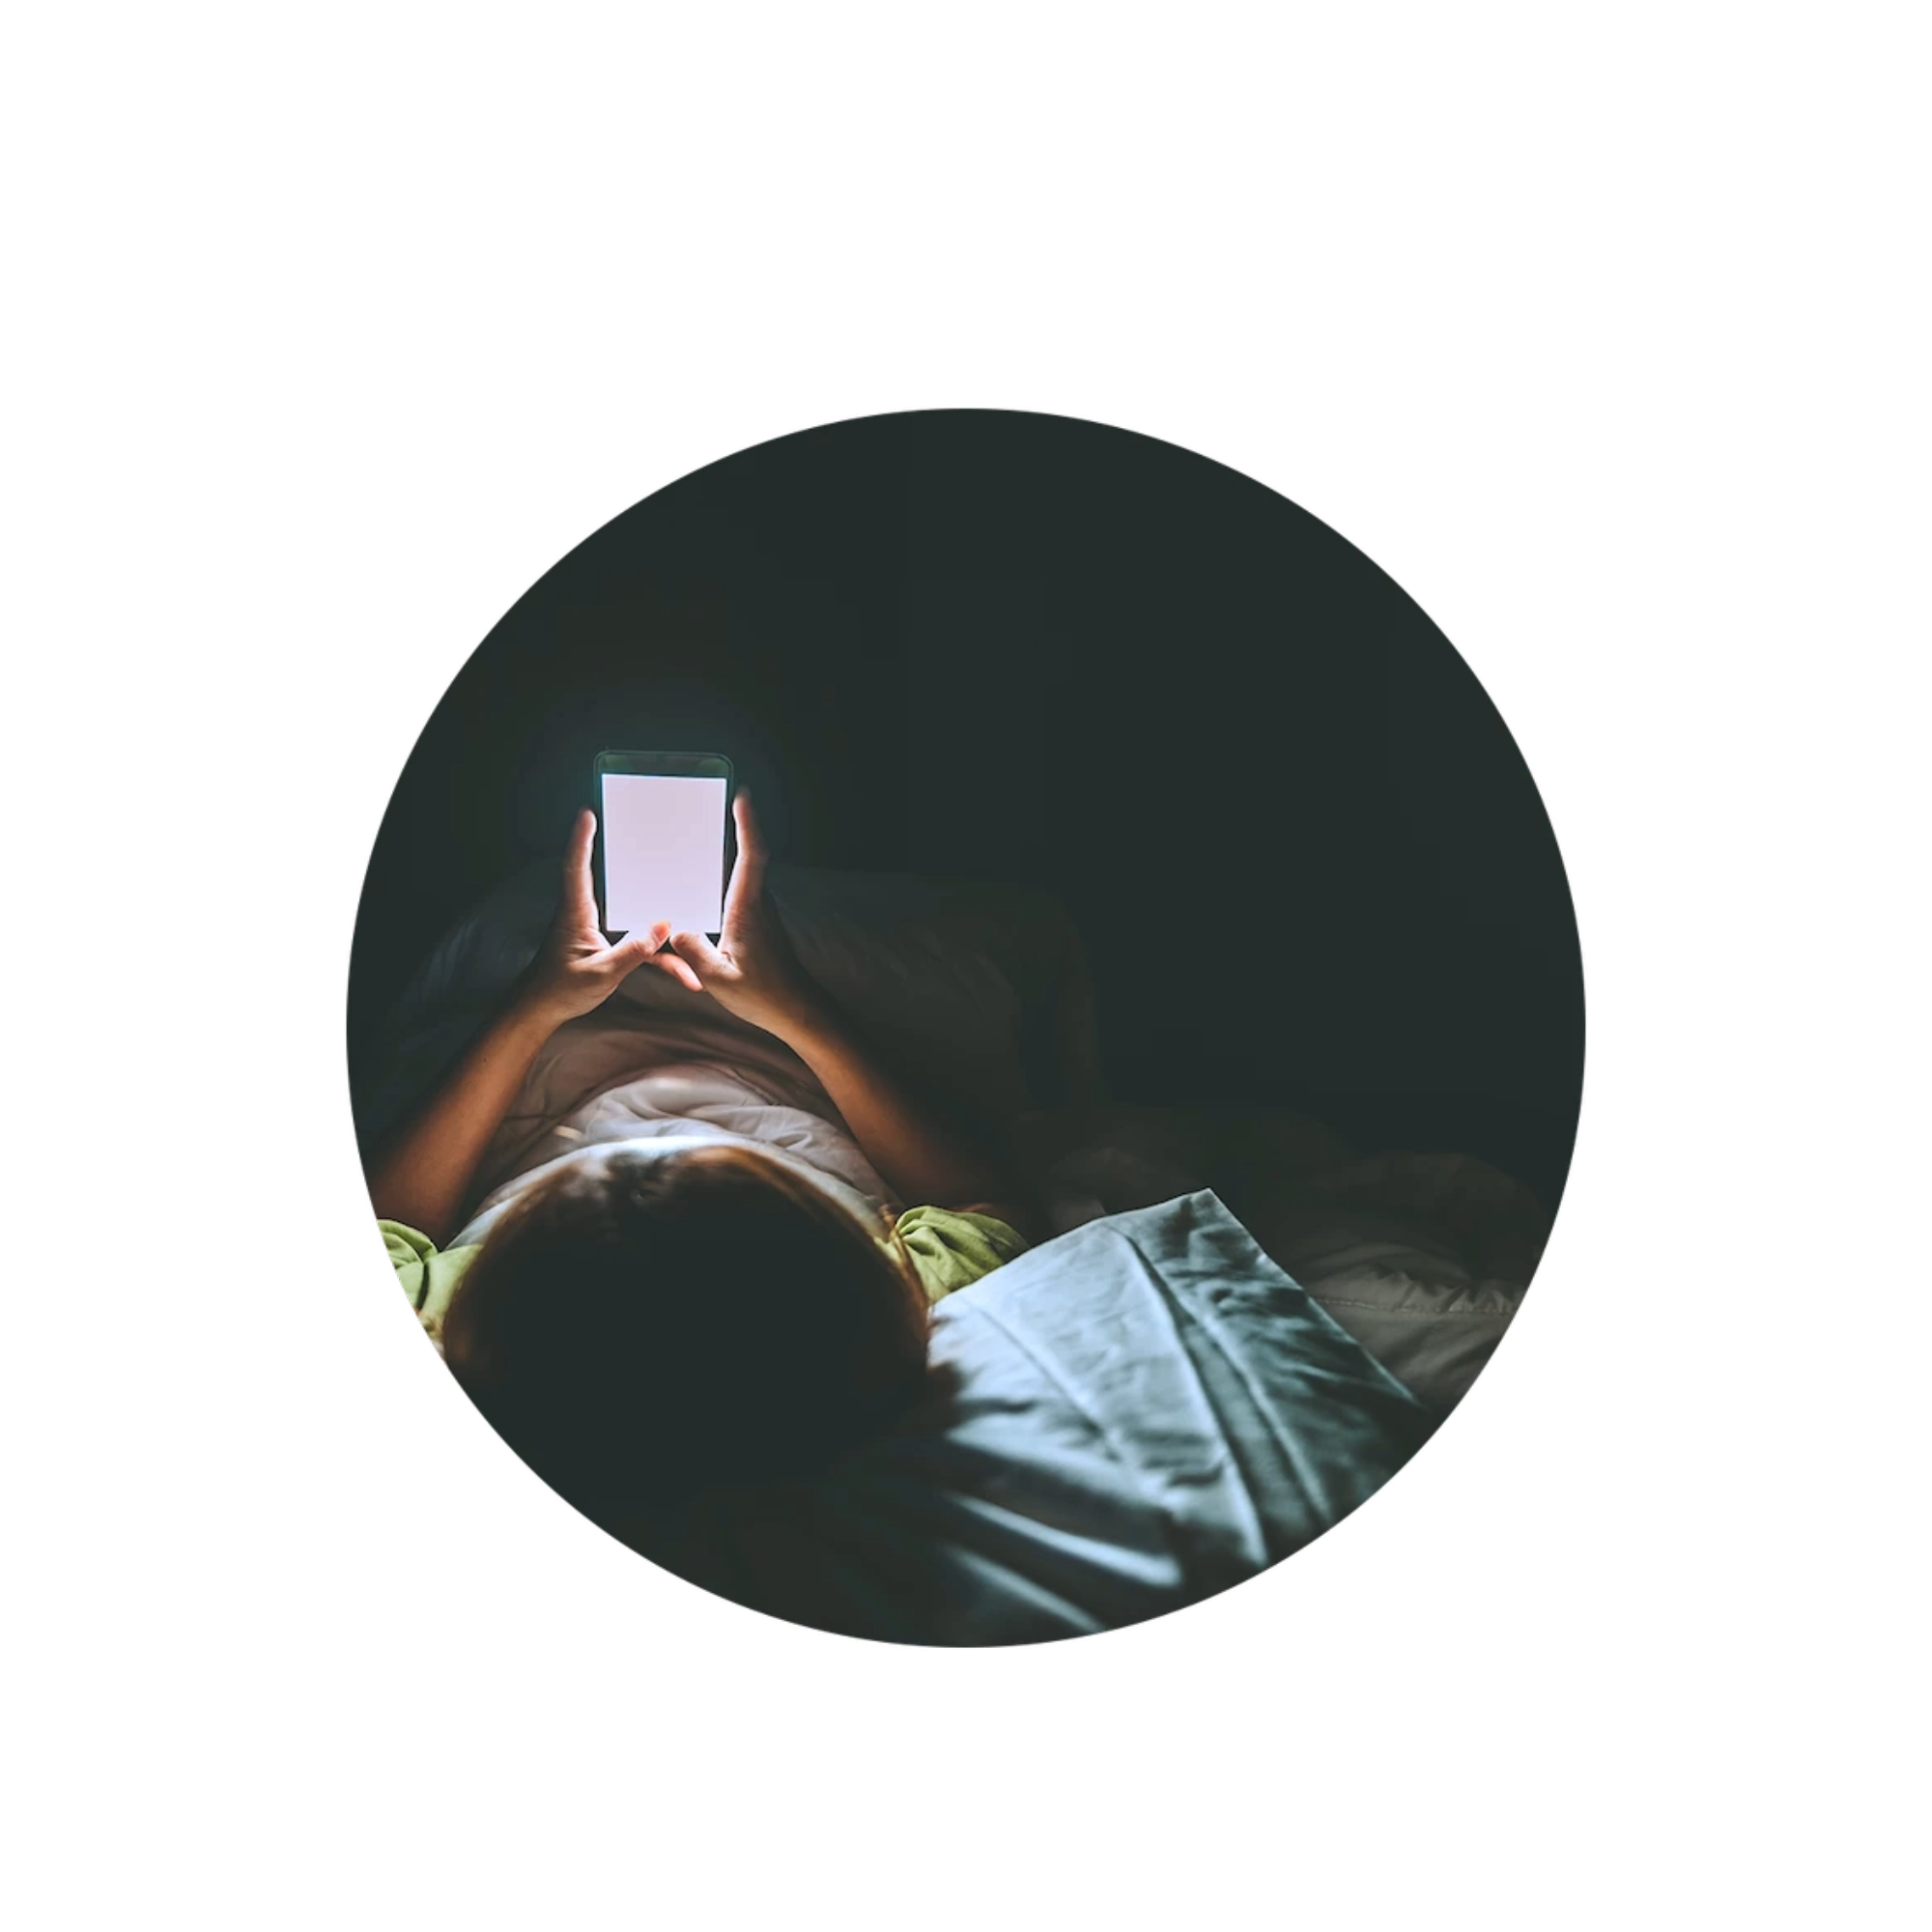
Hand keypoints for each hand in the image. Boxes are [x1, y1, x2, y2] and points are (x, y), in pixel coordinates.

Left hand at [515, 809, 708, 1027]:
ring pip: (636, 923)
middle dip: (634, 867)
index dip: (582, 840)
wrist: (541, 1012)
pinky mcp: (606, 948)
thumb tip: (663, 925)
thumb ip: (633, 950)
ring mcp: (596, 931)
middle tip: (649, 842)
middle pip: (614, 884)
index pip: (577, 868)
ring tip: (686, 932)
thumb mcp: (602, 973)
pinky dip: (660, 959)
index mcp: (576, 913)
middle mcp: (585, 915)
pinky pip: (639, 947)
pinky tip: (683, 974)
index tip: (587, 814)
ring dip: (661, 934)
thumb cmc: (559, 991)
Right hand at [667, 789, 825, 1036]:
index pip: (752, 856)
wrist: (797, 1010)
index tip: (741, 797)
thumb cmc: (763, 995)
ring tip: (703, 839)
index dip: (747, 824)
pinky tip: (707, 888)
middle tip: (713, 804)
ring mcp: (762, 914)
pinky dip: (729, 879)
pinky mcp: (761, 925)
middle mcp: (759, 905)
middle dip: (737, 828)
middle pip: (750, 857)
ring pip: (746, 876)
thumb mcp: (718, 978)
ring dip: (733, 853)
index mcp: (748, 910)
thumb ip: (692, 952)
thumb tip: (673, 928)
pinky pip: (742, 893)